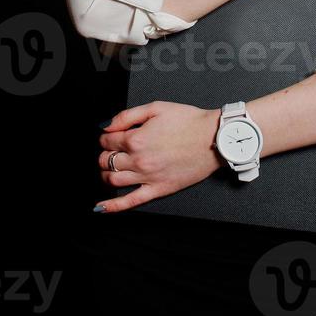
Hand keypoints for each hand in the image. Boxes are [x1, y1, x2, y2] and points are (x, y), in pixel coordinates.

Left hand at [93, 102, 222, 212]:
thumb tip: (107, 126)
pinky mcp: (159, 189)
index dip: (106, 137)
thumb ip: (127, 116)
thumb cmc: (188, 121)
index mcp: (136, 139)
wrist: (213, 138)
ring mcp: (148, 177)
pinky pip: (131, 201)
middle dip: (104, 154)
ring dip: (105, 174)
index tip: (110, 136)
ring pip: (113, 180)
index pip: (107, 141)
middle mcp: (138, 160)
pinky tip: (102, 207)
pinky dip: (113, 206)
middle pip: (106, 161)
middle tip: (111, 151)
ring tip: (110, 169)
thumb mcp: (155, 108)